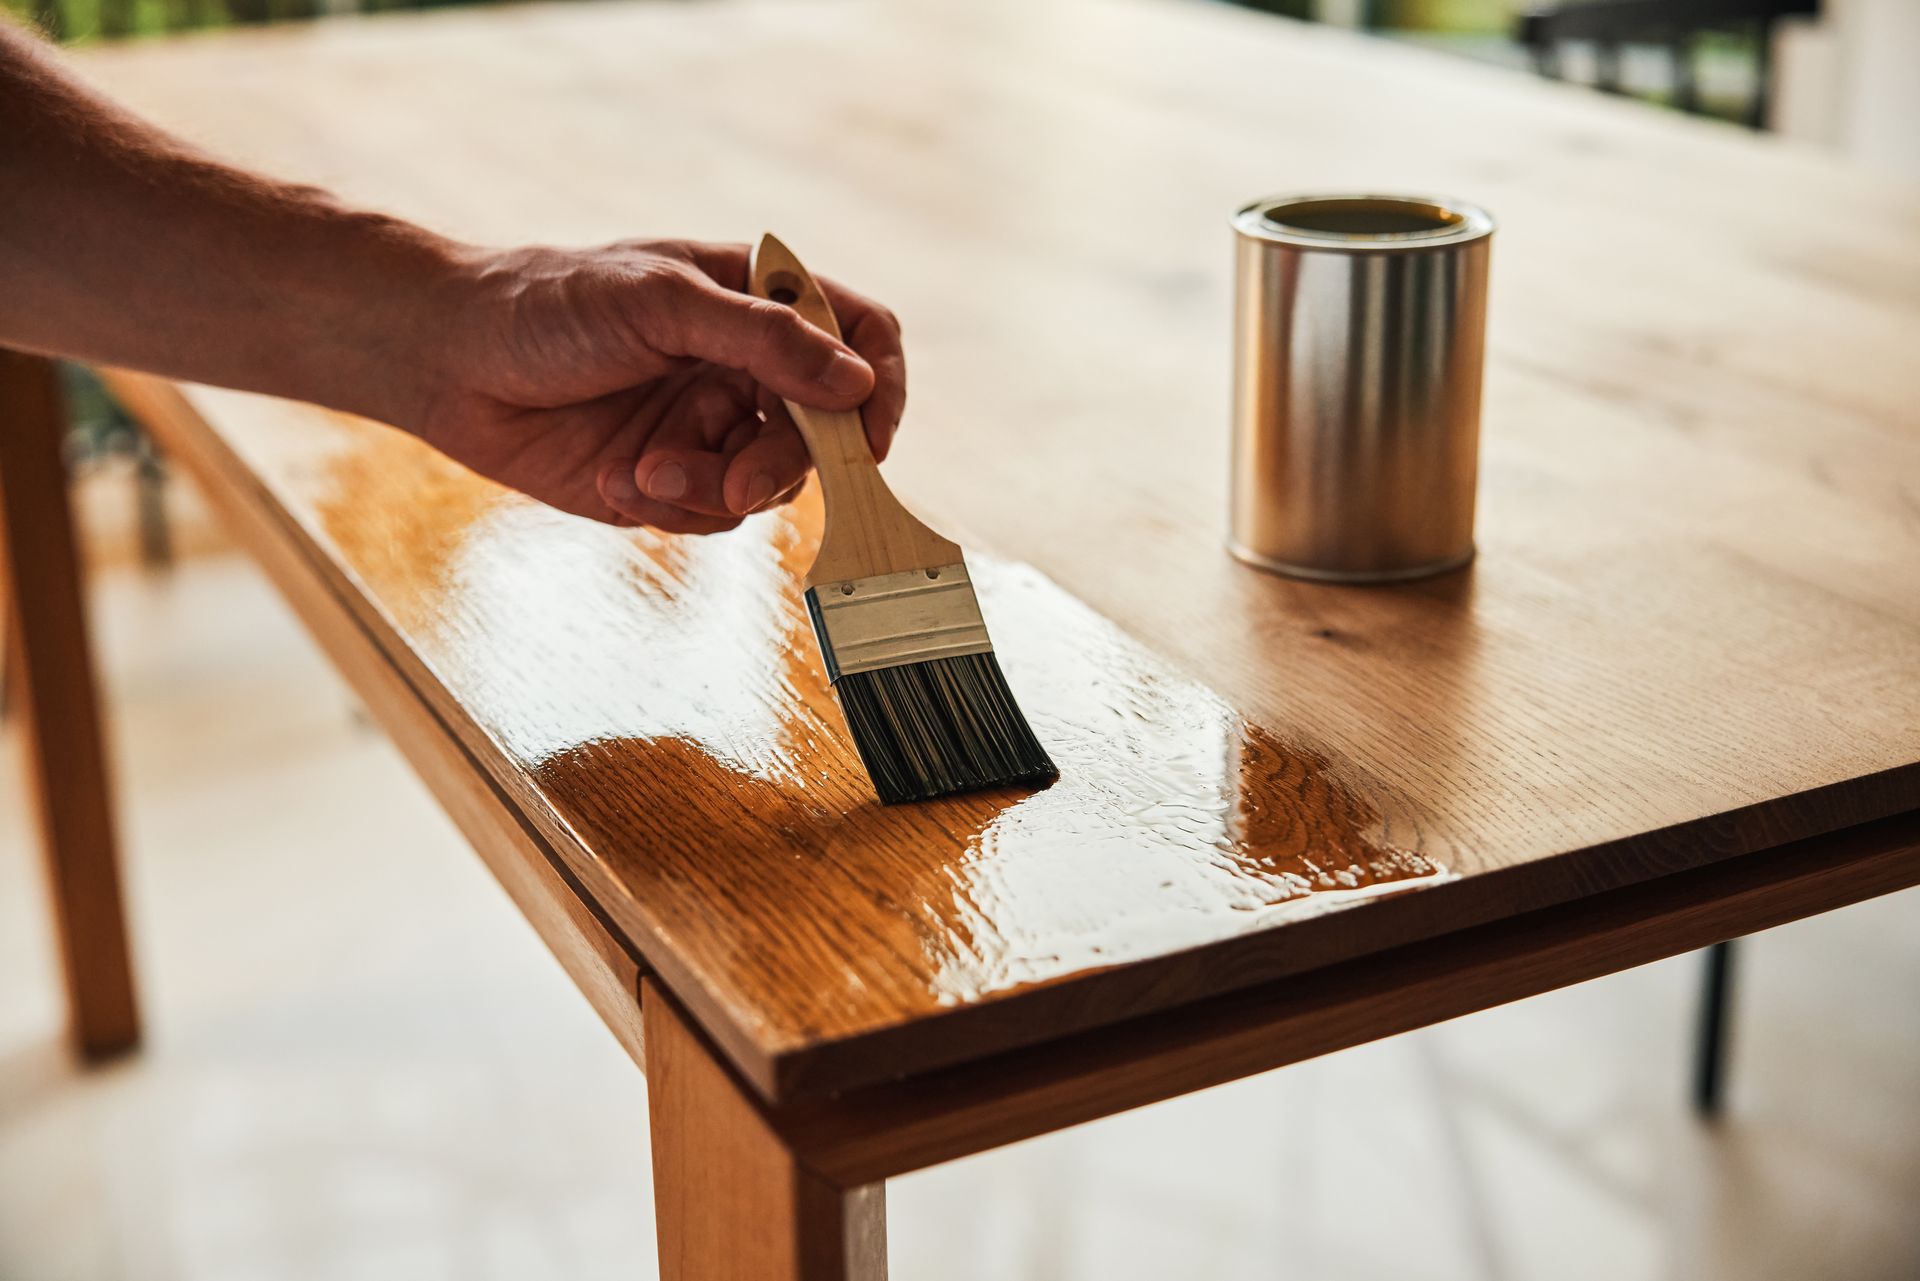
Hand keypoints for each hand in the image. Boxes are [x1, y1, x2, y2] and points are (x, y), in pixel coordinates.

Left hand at [410, 239, 904, 532]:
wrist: (448, 362)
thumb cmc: (547, 304)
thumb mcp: (660, 302)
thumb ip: (763, 339)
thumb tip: (855, 383)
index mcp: (756, 300)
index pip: (861, 336)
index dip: (878, 388)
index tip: (865, 438)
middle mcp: (745, 365)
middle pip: (822, 431)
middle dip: (780, 464)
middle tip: (736, 484)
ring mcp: (710, 425)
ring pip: (767, 486)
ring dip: (711, 489)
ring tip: (643, 470)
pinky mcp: (670, 479)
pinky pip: (710, 517)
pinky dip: (671, 507)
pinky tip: (617, 479)